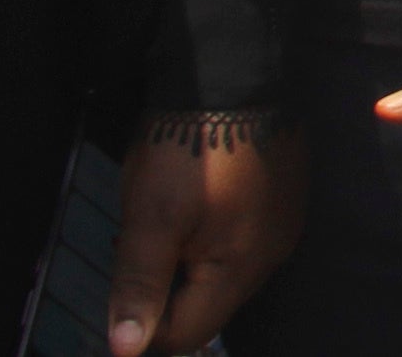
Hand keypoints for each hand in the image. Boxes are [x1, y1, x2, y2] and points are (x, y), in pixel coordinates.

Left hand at [106, 116, 302, 355]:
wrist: (233, 72)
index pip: (186, 334)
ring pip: (223, 274)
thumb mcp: (149, 218)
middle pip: (208, 307)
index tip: (118, 284)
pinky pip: (241, 241)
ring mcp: (283, 224)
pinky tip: (190, 204)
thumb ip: (138, 286)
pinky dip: (209, 238)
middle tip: (131, 245)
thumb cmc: (185, 150)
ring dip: (185, 263)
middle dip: (164, 290)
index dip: (142, 326)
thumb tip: (125, 350)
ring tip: (158, 222)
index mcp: (241, 268)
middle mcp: (272, 255)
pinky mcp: (284, 197)